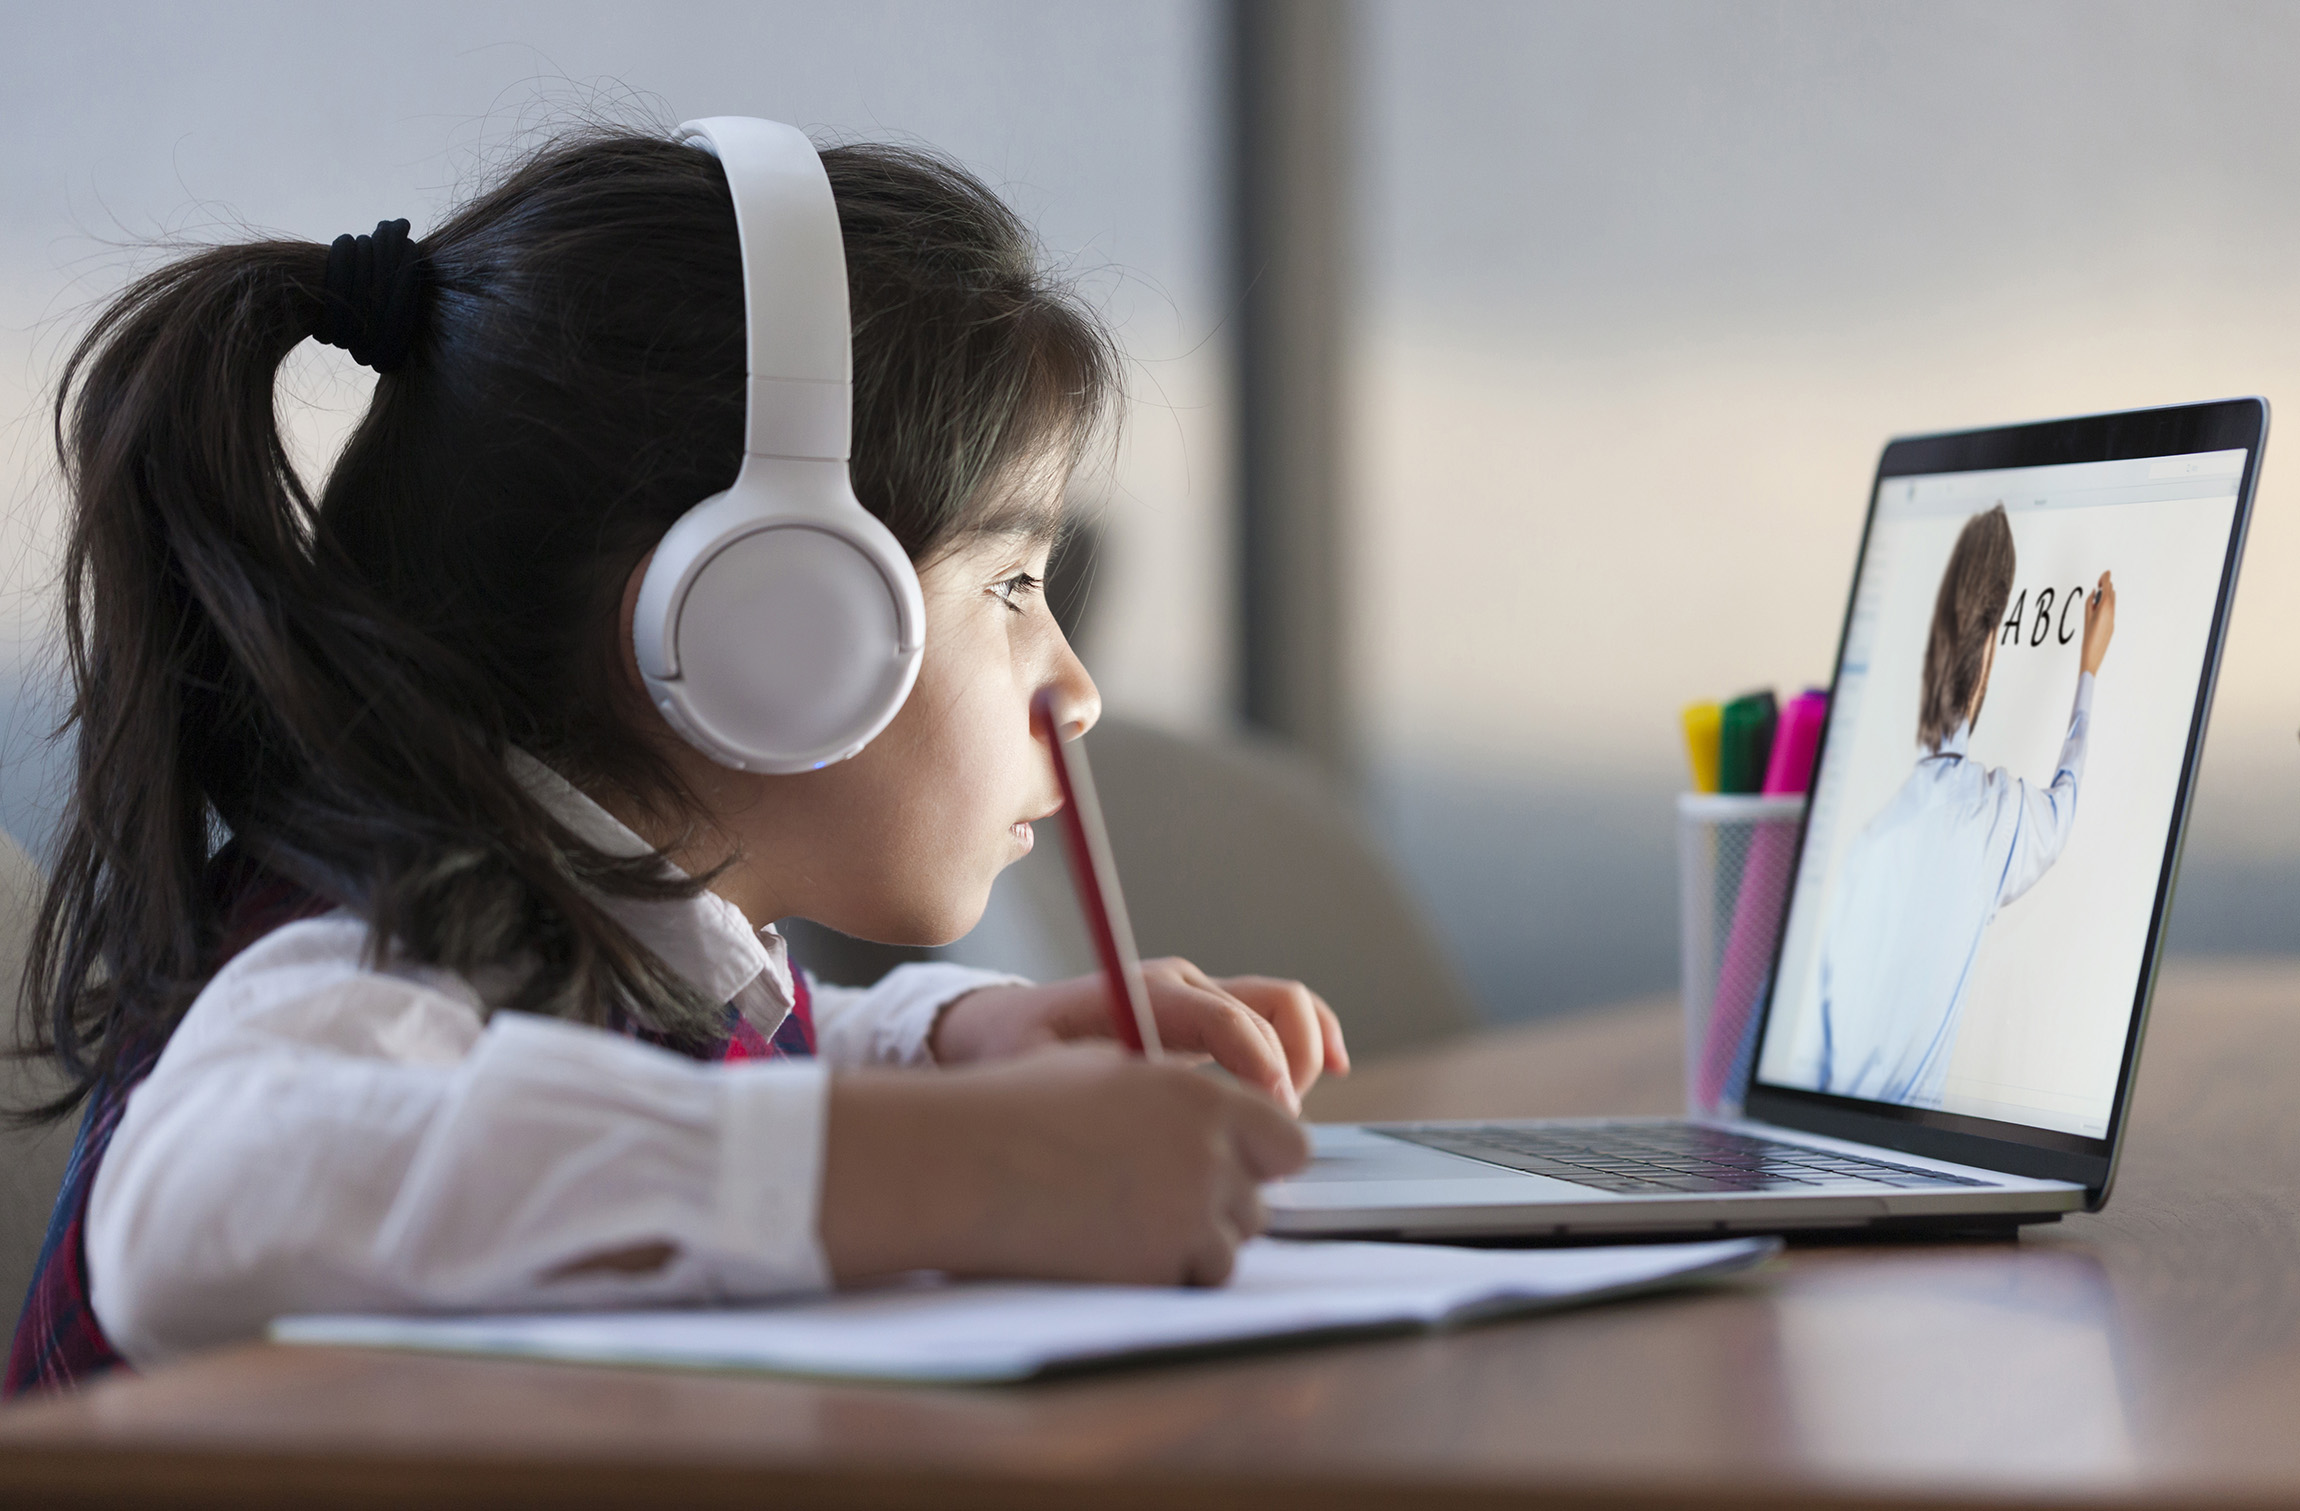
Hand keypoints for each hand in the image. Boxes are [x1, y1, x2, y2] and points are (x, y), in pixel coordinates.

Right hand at [819, 1046, 1310, 1285]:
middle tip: (1155, 1202)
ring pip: (1228, 1248)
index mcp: (1202, 1096)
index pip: (1288, 1141)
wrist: (960, 1162)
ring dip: (1190, 1245)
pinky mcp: (1159, 1265)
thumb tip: (1212, 1125)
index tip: (1231, 1170)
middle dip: (1218, 1207)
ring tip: (1121, 1224)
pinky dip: (1161, 1275)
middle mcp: (1210, 1152)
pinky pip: (1188, 1281)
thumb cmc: (1017, 1111)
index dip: (1261, 1160)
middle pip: (1258, 1202)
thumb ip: (1175, 1097)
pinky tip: (1108, 1249)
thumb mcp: (1109, 1071)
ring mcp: (1189, 1213)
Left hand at [931, 958, 1350, 1111]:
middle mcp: (1182, 983)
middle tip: (1271, 1132)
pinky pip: (1280, 1012)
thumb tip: (1136, 1110)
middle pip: (1270, 1008)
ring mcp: (1201, 993)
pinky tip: (1329, 1072)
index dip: (1259, 1063)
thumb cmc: (1017, 1051)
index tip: (1274, 1113)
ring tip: (1287, 1115)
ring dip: (1305, 1055)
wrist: (1002, 1026)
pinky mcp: (1211, 1012)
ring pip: (1285, 1005)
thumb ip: (1089, 1084)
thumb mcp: (1038, 1070)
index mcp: (1143, 991)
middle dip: (1289, 1071)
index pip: (1223, 1017)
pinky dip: (1312, 1036)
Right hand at [2081, 570, 2115, 674]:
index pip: (2107, 588)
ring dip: (2107, 594)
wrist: (2094, 654)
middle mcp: (2111, 611)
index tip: (2106, 572)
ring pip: (2112, 601)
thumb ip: (2090, 603)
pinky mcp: (2112, 623)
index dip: (2106, 578)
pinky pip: (2111, 609)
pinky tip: (2100, 605)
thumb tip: (2094, 594)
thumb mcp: (2086, 617)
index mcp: (2104, 607)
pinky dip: (2107, 603)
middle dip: (2106, 585)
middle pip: (2111, 593)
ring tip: (2099, 591)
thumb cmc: (2088, 638)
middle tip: (2100, 580)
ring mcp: (2113, 618)